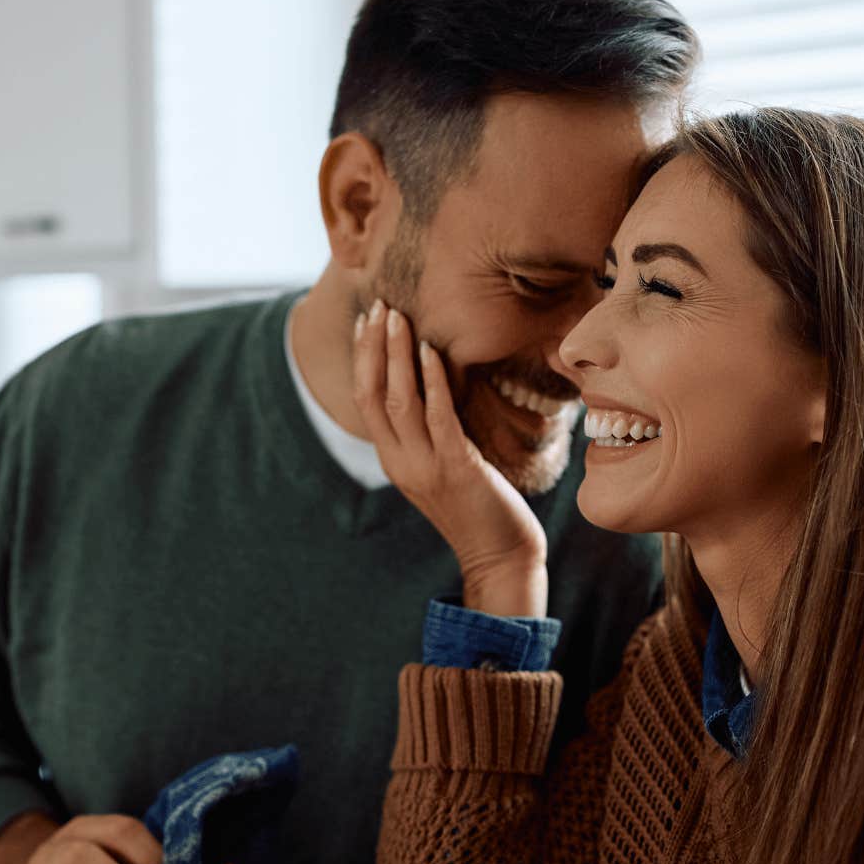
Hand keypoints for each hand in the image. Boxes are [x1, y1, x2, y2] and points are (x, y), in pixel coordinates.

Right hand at [353, 301, 548, 617]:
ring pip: (399, 400)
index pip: (365, 400)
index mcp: (394, 461)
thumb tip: (435, 390)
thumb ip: (432, 434)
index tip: (365, 321)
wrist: (500, 557)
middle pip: (373, 394)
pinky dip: (432, 381)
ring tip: (397, 317)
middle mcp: (401, 462)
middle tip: (378, 305)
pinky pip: (438, 416)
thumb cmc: (481, 508)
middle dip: (373, 347)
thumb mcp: (445, 467)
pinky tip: (430, 351)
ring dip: (396, 354)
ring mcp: (426, 466)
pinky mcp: (457, 468)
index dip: (362, 359)